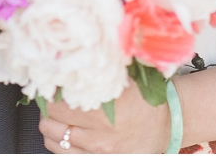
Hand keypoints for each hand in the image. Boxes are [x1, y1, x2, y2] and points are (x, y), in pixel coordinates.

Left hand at [39, 78, 173, 153]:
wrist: (168, 124)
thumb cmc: (143, 99)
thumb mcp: (121, 81)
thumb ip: (93, 74)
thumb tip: (62, 66)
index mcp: (106, 110)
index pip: (57, 105)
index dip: (49, 94)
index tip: (48, 86)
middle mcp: (102, 135)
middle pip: (51, 124)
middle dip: (47, 110)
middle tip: (50, 100)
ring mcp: (102, 152)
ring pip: (54, 142)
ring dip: (50, 128)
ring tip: (56, 117)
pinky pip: (65, 156)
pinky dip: (59, 144)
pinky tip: (65, 132)